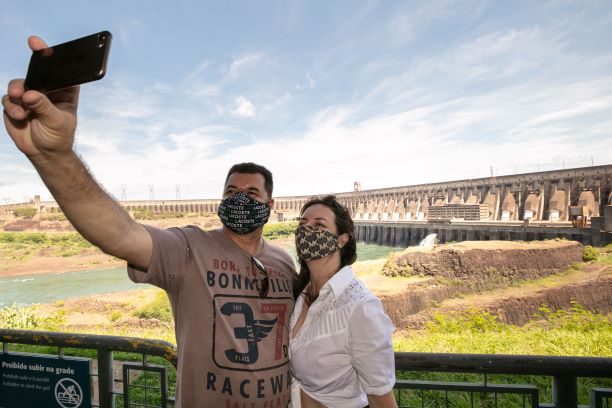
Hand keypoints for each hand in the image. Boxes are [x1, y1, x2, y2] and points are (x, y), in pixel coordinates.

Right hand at [2, 36, 79, 158]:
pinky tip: (20, 116)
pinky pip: (8, 100)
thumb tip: (30, 95)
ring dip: (16, 93)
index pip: (58, 68)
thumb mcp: (57, 122)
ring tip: (21, 104)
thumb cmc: (58, 136)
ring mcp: (29, 95)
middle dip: (26, 73)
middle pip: (35, 72)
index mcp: (63, 89)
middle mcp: (45, 89)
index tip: (36, 43)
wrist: (44, 152)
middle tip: (21, 87)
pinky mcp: (15, 105)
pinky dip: (12, 108)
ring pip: (17, 85)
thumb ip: (44, 107)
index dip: (48, 54)